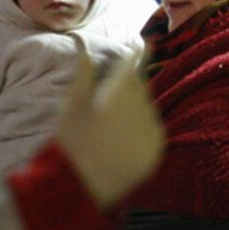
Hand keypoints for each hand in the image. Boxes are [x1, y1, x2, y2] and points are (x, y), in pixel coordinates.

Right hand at [56, 51, 164, 207]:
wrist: (83, 187)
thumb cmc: (71, 142)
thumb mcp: (71, 104)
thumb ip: (84, 73)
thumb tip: (85, 45)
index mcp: (118, 91)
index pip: (133, 61)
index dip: (136, 50)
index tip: (139, 43)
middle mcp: (140, 105)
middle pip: (140, 84)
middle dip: (131, 82)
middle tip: (118, 89)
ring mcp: (151, 127)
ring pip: (147, 105)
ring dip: (136, 104)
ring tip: (115, 120)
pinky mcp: (157, 147)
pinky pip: (152, 127)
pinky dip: (143, 126)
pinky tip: (124, 136)